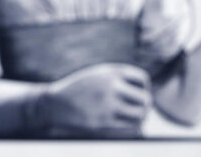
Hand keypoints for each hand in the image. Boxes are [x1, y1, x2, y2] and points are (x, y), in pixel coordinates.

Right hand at [36, 63, 151, 134]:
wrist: (54, 103)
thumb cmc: (79, 89)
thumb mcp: (97, 75)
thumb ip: (118, 78)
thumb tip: (146, 92)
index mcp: (110, 72)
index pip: (142, 79)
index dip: (143, 88)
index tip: (136, 94)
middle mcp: (110, 86)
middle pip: (145, 98)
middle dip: (144, 105)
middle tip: (139, 109)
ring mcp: (107, 105)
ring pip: (140, 114)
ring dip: (141, 118)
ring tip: (135, 119)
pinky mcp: (103, 122)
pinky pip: (130, 128)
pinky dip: (133, 128)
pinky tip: (127, 126)